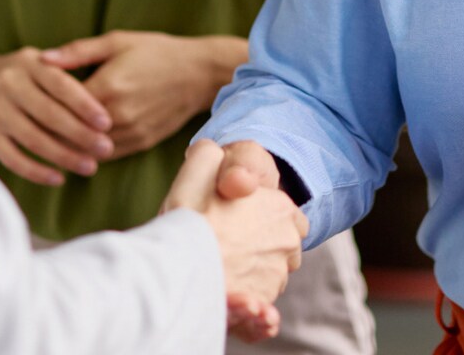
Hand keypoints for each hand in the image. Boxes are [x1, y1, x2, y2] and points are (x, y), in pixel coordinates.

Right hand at [0, 47, 113, 185]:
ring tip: (90, 166)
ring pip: (33, 139)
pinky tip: (59, 178)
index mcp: (28, 62)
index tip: (107, 123)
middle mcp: (8, 84)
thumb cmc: (25, 73)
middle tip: (106, 149)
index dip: (85, 105)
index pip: (60, 85)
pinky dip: (36, 171)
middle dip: (80, 134)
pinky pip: (12, 158)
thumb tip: (102, 102)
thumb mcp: (42, 61)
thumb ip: (68, 73)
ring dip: (64, 156)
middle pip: (48, 114)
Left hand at [42, 32, 243, 157]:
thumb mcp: (116, 41)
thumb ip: (77, 52)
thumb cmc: (156, 51)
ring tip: (43, 145)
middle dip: (48, 135)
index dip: (41, 110)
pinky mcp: (141, 143)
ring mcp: (131, 132)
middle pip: (72, 134)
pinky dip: (89, 154)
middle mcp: (118, 115)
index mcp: (108, 86)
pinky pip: (107, 155)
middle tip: (25, 134)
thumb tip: (41, 59)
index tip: (21, 110)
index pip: (63, 107)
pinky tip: (74, 150)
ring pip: (88, 150)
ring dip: (67, 150)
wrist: (199, 73)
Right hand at [165, 140, 307, 341]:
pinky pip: (259, 308)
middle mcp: (287, 244)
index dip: (259, 217)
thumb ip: (211, 156)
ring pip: (267, 275)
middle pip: (279, 246)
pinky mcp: (264, 305)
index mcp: (280, 209)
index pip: (285, 214)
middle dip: (256, 248)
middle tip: (222, 248)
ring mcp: (277, 278)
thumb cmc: (187, 223)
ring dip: (249, 275)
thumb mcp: (195, 173)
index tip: (231, 222)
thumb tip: (220, 161)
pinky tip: (226, 298)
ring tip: (219, 273)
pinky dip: (246, 306)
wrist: (176, 278)